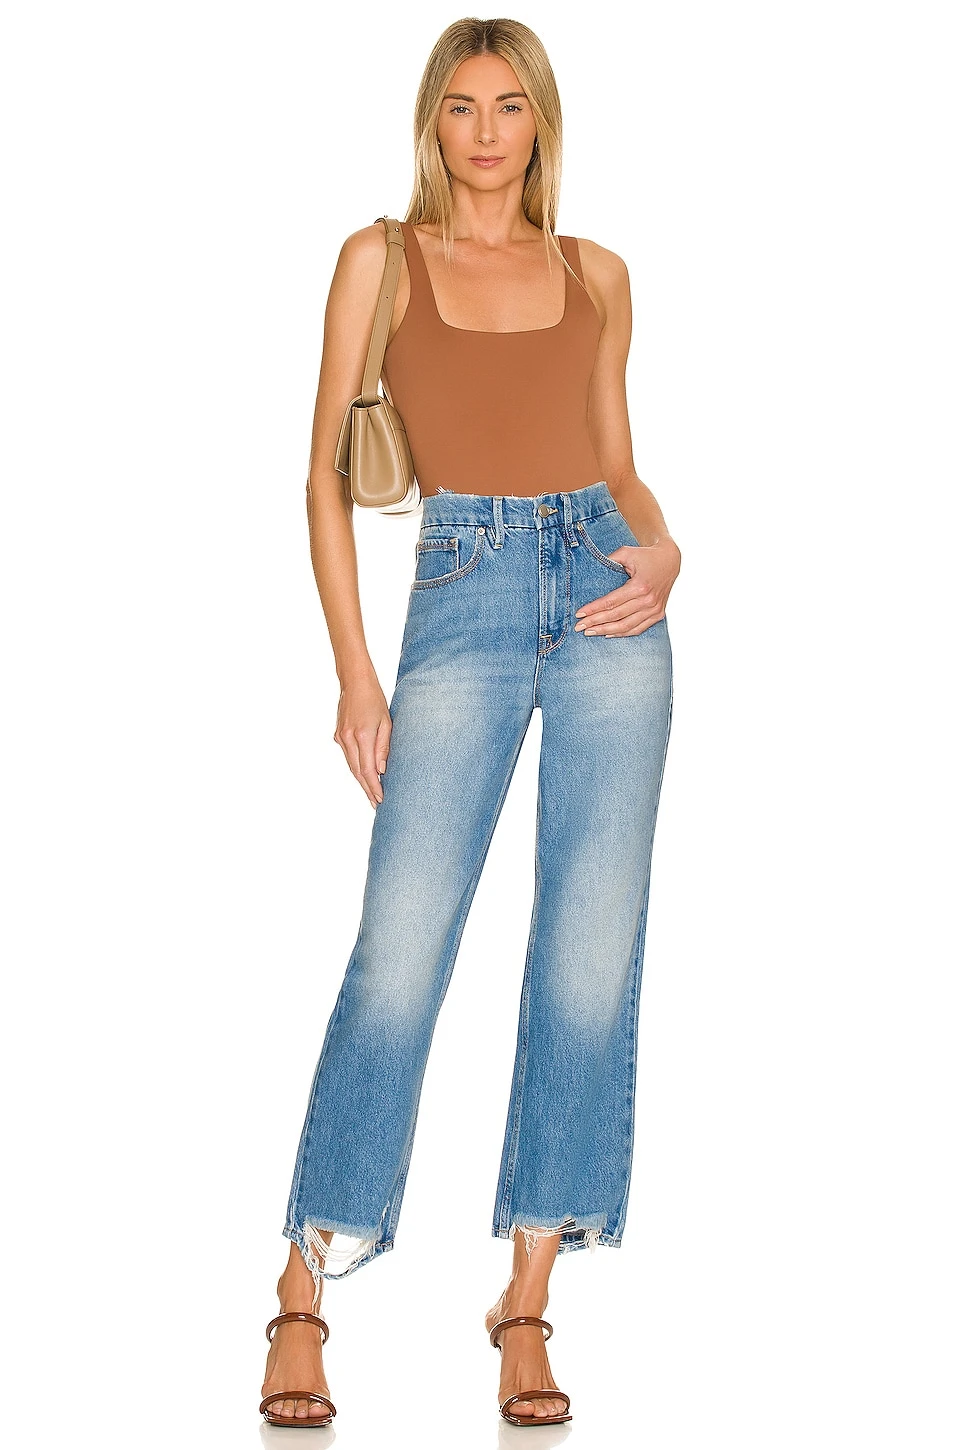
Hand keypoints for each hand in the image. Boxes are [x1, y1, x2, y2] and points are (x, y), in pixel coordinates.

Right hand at [333, 676, 391, 806]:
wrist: (354, 682)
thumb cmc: (375, 700)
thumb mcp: (387, 722)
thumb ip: (384, 747)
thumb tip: (381, 770)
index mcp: (362, 736)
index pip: (368, 770)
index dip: (374, 787)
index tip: (380, 799)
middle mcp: (348, 739)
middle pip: (358, 772)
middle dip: (367, 790)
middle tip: (376, 804)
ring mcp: (340, 738)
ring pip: (351, 766)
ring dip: (361, 781)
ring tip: (371, 795)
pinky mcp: (338, 735)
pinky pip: (348, 757)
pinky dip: (356, 768)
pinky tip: (363, 776)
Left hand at [574, 538, 680, 636]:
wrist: (670, 560)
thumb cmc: (645, 556)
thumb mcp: (627, 552)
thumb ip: (609, 560)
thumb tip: (590, 568)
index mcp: (640, 586)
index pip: (611, 602)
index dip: (593, 609)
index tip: (579, 614)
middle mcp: (648, 600)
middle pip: (616, 616)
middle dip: (595, 622)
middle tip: (579, 627)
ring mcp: (654, 609)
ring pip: (626, 626)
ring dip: (606, 631)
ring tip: (590, 632)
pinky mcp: (658, 614)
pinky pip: (638, 629)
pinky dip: (623, 633)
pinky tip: (608, 634)